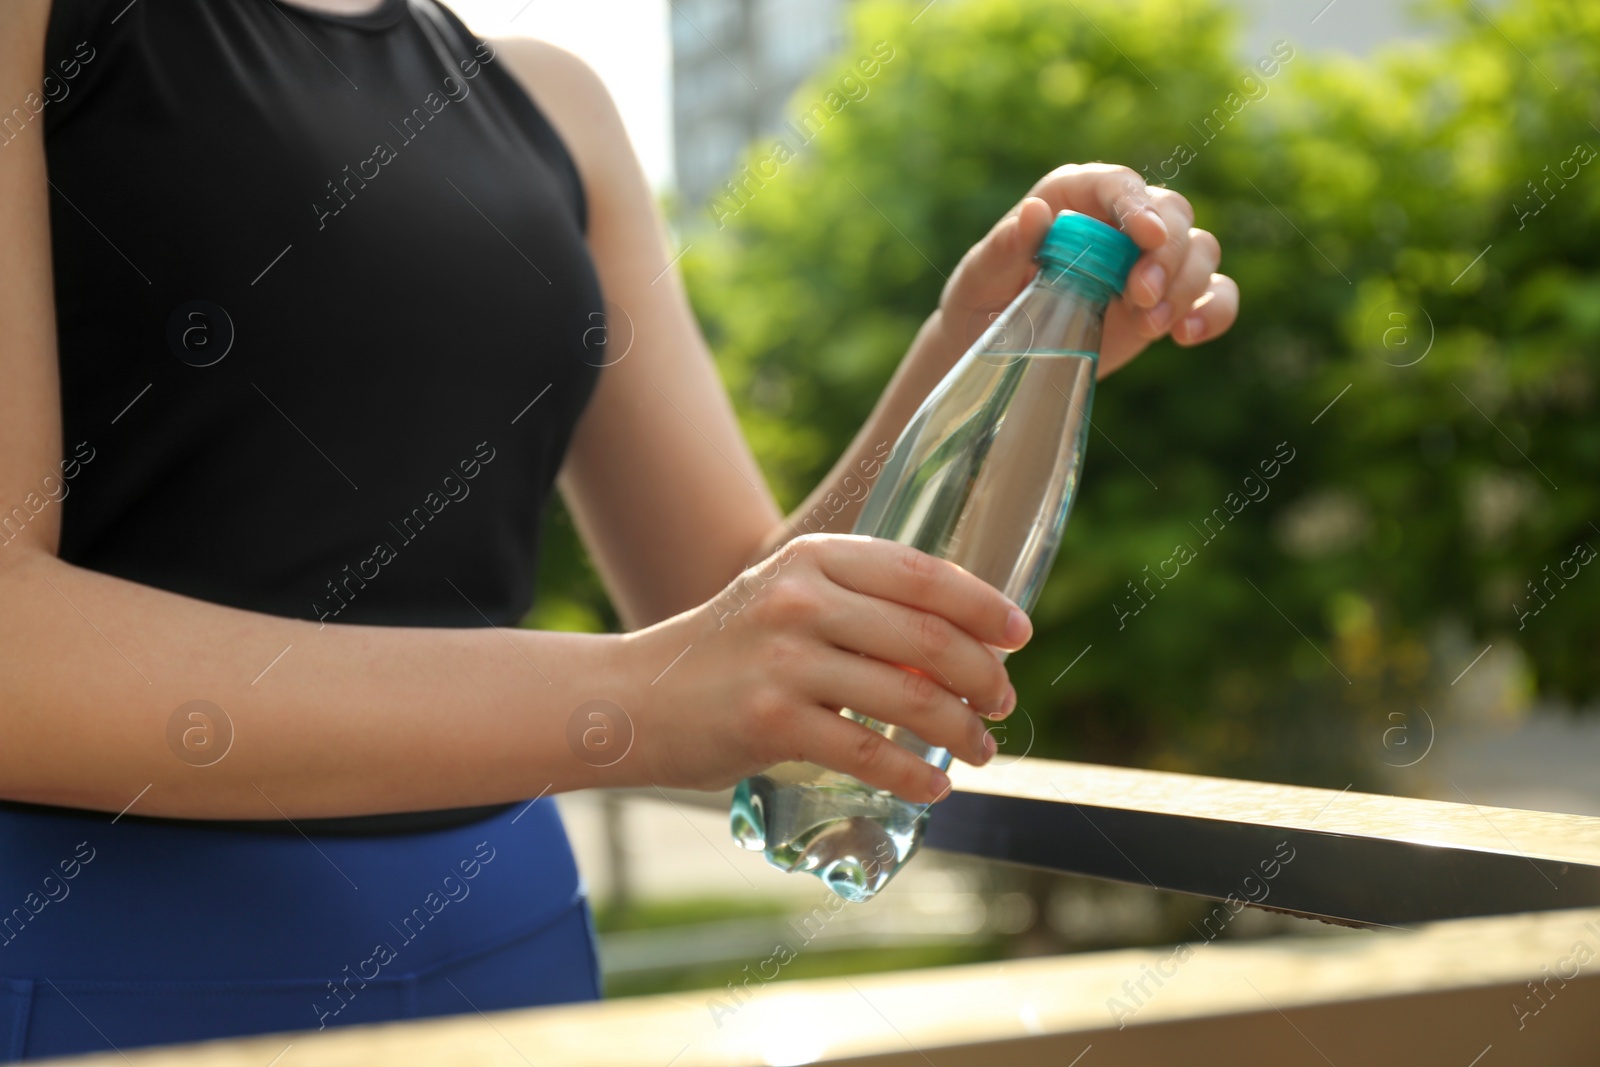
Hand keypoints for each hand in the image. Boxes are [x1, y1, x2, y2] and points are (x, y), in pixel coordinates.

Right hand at [621, 534, 1030, 803]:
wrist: (637, 698)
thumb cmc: (730, 652)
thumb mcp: (788, 601)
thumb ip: (860, 606)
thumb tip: (963, 642)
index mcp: (814, 560)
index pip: (922, 573)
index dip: (983, 605)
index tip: (1019, 635)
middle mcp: (801, 600)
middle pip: (927, 636)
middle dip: (982, 676)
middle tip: (1001, 702)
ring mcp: (785, 661)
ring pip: (908, 697)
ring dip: (962, 731)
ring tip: (982, 750)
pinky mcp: (771, 722)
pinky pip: (869, 753)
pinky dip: (914, 775)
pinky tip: (934, 786)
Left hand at [938, 163, 1238, 376]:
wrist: (997, 350)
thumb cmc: (983, 301)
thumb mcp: (980, 277)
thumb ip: (1003, 247)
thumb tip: (1033, 213)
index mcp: (1074, 196)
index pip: (1118, 183)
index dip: (1138, 205)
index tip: (1147, 236)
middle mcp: (1119, 219)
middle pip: (1173, 213)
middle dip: (1167, 254)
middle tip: (1139, 297)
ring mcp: (1148, 260)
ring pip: (1200, 250)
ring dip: (1186, 286)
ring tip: (1149, 327)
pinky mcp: (1167, 300)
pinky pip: (1214, 295)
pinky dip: (1212, 312)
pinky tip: (1186, 337)